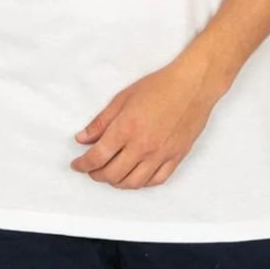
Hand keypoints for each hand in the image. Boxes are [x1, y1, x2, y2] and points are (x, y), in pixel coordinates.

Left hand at [69, 49, 227, 188]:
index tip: (77, 164)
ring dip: (116, 182)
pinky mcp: (176, 158)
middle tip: (91, 169)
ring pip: (133, 183)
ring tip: (110, 174)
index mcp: (126, 128)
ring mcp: (161, 155)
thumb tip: (82, 138)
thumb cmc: (158, 86)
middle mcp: (143, 146)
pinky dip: (141, 183)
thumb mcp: (123, 98)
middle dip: (96, 175)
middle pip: (112, 174)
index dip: (83, 164)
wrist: (192, 85)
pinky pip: (155, 181)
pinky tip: (134, 176)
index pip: (97, 157)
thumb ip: (101, 121)